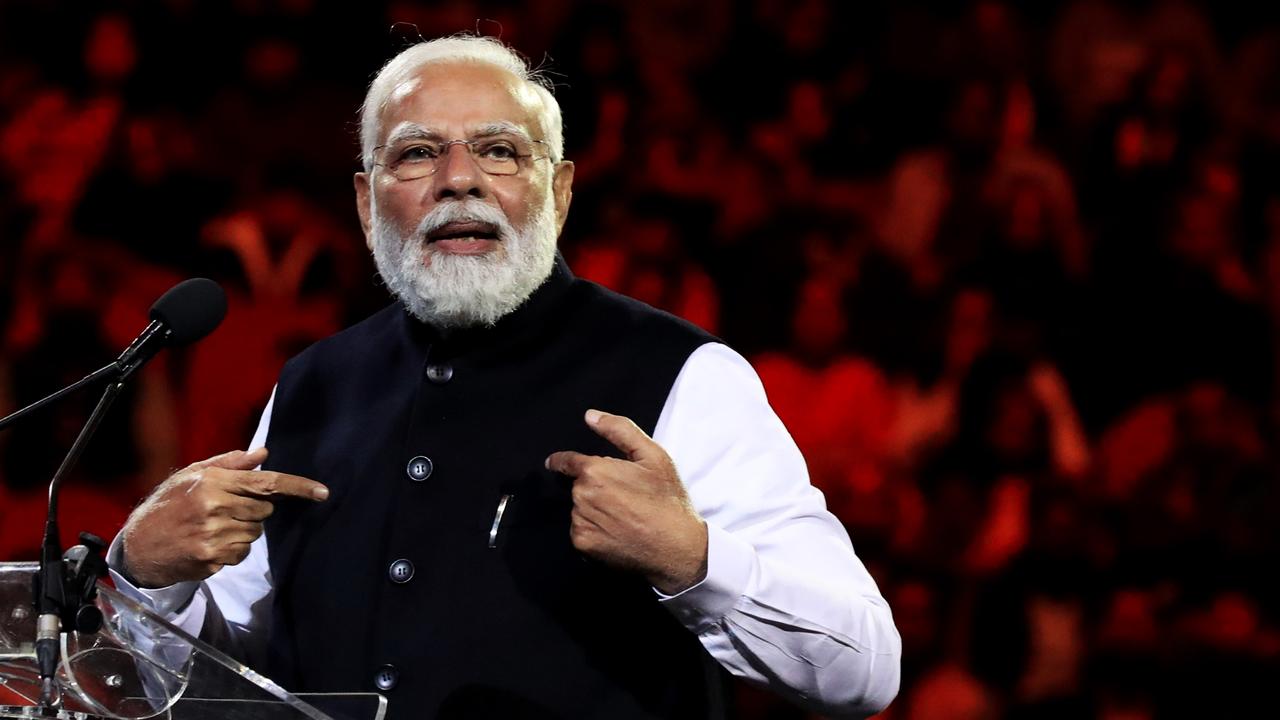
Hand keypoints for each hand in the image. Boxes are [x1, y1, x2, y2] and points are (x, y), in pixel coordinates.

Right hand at [119, 447, 327, 587]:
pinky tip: (210, 543)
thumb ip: (230, 464)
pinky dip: (233, 548)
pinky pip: (243, 552)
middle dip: (252, 509)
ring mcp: (215, 536)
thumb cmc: (168, 504)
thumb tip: (264, 453)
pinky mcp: (213, 559)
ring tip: (213, 527)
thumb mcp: (192, 475)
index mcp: (213, 483)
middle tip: (225, 510)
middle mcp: (216, 508)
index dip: (298, 487)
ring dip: (243, 530)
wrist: (139, 545)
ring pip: (256, 532)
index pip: (267, 483)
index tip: (323, 492)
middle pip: (265, 510)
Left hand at [546, 410, 707, 594]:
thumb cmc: (666, 499)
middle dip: (594, 487)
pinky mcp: (583, 545)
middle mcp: (581, 496)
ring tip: (623, 516)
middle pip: (578, 486)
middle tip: (623, 497)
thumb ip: (619, 430)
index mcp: (595, 471)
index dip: (561, 461)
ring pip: (579, 509)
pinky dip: (593, 530)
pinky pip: (580, 531)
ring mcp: (580, 522)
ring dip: (593, 509)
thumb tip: (590, 416)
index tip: (555, 463)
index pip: (566, 462)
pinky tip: (616, 532)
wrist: (676, 547)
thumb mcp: (653, 456)